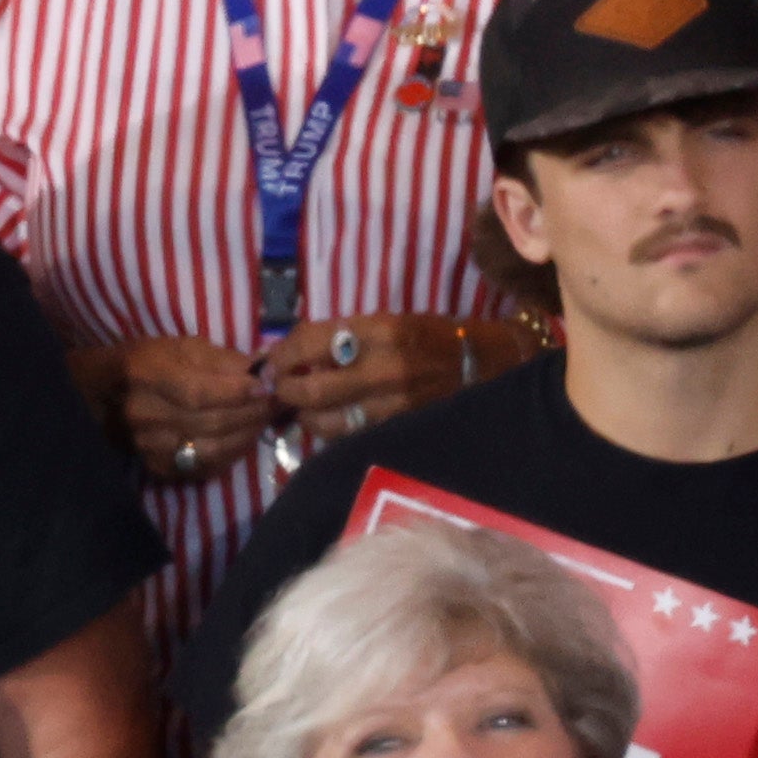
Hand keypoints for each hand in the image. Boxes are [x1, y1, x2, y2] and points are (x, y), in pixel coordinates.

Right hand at [92, 338, 276, 485]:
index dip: (237, 393)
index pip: (198, 392)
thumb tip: (263, 370)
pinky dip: (232, 453)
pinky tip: (243, 438)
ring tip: (263, 419)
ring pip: (211, 449)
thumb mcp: (183, 347)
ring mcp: (149, 445)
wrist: (111, 394)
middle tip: (275, 403)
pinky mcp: (158, 467)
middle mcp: (144, 414)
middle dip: (251, 413)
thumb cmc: (153, 362)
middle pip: (210, 422)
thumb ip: (223, 360)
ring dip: (247, 435)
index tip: (266, 386)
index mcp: (147, 375)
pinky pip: (205, 467)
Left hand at [261, 313, 481, 441]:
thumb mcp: (388, 321)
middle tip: (277, 387)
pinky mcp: (397, 430)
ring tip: (302, 405)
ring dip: (304, 416)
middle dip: (285, 390)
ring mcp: (392, 406)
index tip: (271, 360)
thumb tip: (292, 351)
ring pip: (326, 422)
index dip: (281, 354)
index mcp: (380, 332)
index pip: (311, 343)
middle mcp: (384, 370)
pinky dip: (330, 429)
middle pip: (312, 390)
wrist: (486, 364)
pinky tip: (328, 419)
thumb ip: (343, 336)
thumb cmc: (431, 336)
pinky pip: (349, 436)